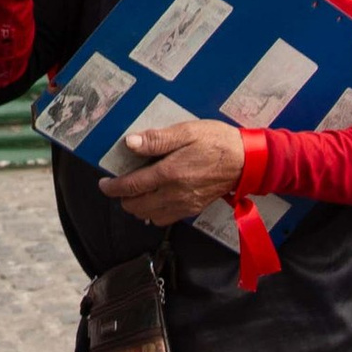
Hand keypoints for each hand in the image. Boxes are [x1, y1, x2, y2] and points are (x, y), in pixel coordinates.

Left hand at [99, 119, 242, 225]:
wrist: (248, 161)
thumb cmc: (217, 141)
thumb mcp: (187, 132)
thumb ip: (157, 139)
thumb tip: (130, 143)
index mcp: (169, 173)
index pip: (131, 186)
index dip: (113, 187)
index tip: (103, 184)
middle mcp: (174, 193)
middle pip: (136, 206)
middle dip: (122, 198)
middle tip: (118, 185)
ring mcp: (184, 205)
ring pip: (149, 216)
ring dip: (137, 207)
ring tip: (135, 192)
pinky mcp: (193, 209)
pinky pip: (165, 219)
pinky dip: (154, 214)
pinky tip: (154, 201)